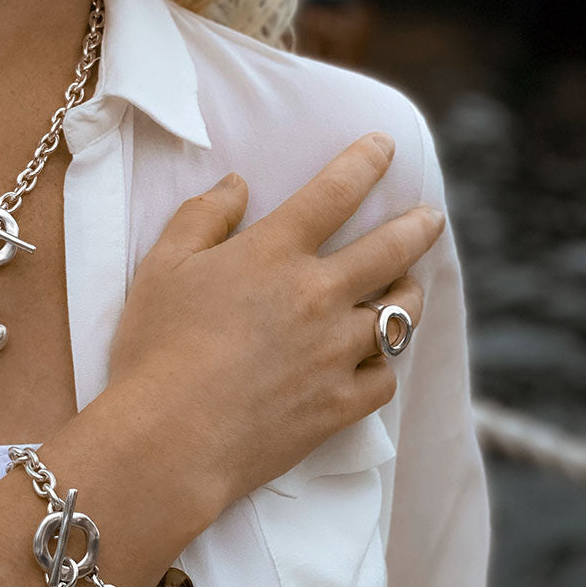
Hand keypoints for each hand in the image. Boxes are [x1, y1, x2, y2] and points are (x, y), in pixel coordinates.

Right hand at [107, 132, 445, 524]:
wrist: (168, 439)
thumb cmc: (154, 349)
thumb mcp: (162, 267)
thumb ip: (201, 217)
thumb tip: (237, 185)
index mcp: (274, 254)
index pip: (334, 193)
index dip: (364, 163)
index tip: (384, 147)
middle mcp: (317, 296)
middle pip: (390, 251)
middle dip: (418, 227)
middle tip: (431, 218)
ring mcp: (335, 353)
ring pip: (400, 315)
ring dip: (408, 295)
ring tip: (407, 289)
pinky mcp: (338, 405)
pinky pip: (383, 379)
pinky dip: (381, 366)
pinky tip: (373, 362)